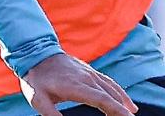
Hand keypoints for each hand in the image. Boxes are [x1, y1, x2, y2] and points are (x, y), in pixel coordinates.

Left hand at [20, 53, 135, 115]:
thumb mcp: (38, 100)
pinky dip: (121, 94)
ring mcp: (90, 74)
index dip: (118, 111)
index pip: (103, 100)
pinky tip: (129, 105)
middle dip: (122, 112)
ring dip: (124, 105)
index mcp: (76, 86)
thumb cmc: (36, 80)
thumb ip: (52, 115)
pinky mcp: (90, 72)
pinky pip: (110, 83)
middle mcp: (87, 78)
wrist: (35, 54)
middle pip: (111, 97)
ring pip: (113, 90)